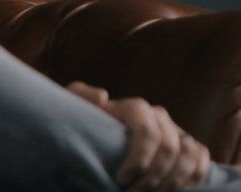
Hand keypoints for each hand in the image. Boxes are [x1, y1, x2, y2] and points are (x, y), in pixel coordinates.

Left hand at [67, 81, 210, 190]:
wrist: (96, 135)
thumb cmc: (85, 123)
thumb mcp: (75, 107)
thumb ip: (80, 96)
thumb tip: (102, 96)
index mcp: (135, 109)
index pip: (148, 132)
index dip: (139, 158)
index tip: (121, 178)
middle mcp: (159, 117)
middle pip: (169, 148)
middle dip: (153, 176)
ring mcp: (175, 131)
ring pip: (189, 154)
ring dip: (174, 180)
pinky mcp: (186, 145)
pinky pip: (202, 159)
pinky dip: (194, 177)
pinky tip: (176, 189)